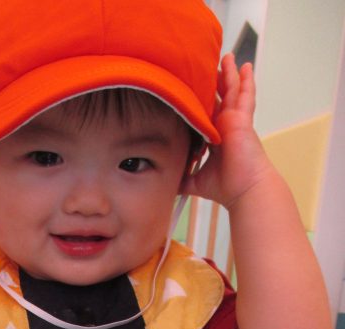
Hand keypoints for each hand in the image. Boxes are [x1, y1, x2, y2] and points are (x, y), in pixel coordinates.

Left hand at [183, 54, 273, 208]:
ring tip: (225, 56)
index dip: (199, 100)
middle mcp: (225, 126)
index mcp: (215, 136)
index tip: (190, 89)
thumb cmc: (226, 186)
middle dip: (213, 81)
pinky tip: (246, 66)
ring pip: (231, 91)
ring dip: (228, 74)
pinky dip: (246, 81)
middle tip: (205, 64)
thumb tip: (166, 184)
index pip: (205, 113)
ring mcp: (235, 121)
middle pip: (218, 97)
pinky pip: (245, 95)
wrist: (244, 190)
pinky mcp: (242, 119)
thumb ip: (182, 178)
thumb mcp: (196, 181)